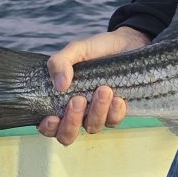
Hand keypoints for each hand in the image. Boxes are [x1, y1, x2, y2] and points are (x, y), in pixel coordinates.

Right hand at [38, 27, 150, 144]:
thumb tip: (60, 85)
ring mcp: (98, 114)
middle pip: (68, 134)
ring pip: (93, 127)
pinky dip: (115, 112)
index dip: (49, 128)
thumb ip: (60, 62)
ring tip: (104, 89)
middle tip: (78, 99)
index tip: (52, 117)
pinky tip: (118, 98)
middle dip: (71, 122)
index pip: (50, 126)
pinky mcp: (117, 111)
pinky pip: (114, 121)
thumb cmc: (97, 48)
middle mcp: (79, 112)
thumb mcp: (76, 49)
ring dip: (97, 111)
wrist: (128, 42)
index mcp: (62, 99)